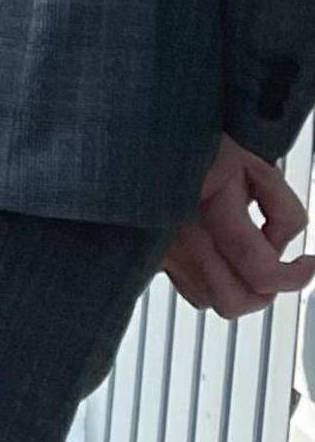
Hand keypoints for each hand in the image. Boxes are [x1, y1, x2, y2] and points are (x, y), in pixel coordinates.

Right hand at [162, 138, 314, 318]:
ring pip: (208, 300)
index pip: (260, 271)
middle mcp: (177, 240)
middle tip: (277, 272)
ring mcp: (158, 253)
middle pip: (232, 300)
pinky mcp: (147, 256)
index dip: (295, 276)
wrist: (143, 141)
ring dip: (234, 288)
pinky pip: (185, 287)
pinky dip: (207, 282)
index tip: (306, 265)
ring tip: (244, 262)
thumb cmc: (197, 146)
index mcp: (209, 212)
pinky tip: (215, 257)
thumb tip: (281, 246)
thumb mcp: (255, 167)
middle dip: (264, 293)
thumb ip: (282, 211)